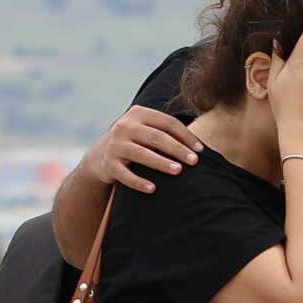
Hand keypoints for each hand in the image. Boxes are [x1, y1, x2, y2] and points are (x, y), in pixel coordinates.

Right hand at [81, 106, 200, 193]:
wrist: (101, 155)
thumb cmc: (136, 142)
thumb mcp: (147, 130)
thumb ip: (167, 132)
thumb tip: (201, 147)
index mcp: (138, 114)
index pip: (167, 122)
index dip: (185, 136)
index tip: (201, 150)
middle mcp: (124, 126)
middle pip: (156, 137)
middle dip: (177, 149)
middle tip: (194, 161)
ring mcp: (115, 145)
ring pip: (141, 154)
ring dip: (161, 163)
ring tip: (178, 171)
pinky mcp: (108, 164)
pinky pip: (125, 175)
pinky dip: (138, 182)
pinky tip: (153, 188)